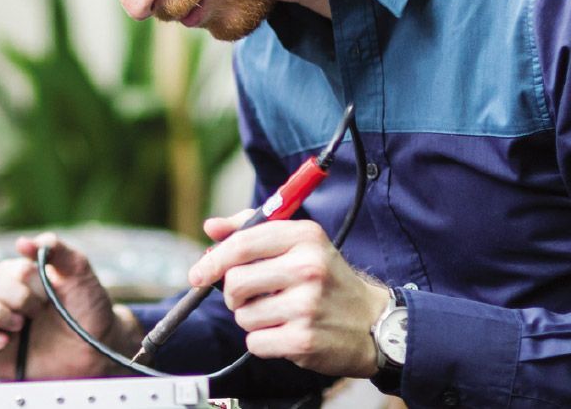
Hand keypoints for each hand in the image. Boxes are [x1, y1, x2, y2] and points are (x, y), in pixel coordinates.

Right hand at [0, 232, 142, 379]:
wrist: (96, 353)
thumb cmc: (87, 312)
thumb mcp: (79, 274)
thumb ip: (57, 250)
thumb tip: (22, 242)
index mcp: (17, 277)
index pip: (4, 268)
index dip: (28, 280)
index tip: (51, 295)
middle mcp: (1, 299)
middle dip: (14, 296)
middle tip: (38, 311)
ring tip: (20, 325)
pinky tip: (4, 341)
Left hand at [192, 209, 390, 377]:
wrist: (372, 323)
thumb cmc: (327, 280)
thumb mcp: (300, 245)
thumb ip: (252, 231)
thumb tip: (211, 228)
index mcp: (305, 237)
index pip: (242, 243)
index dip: (213, 260)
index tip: (198, 273)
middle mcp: (308, 268)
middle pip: (234, 282)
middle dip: (233, 293)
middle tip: (250, 296)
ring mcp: (307, 305)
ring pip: (242, 315)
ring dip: (251, 318)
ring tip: (278, 313)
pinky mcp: (303, 339)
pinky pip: (254, 341)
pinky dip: (263, 340)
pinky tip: (286, 332)